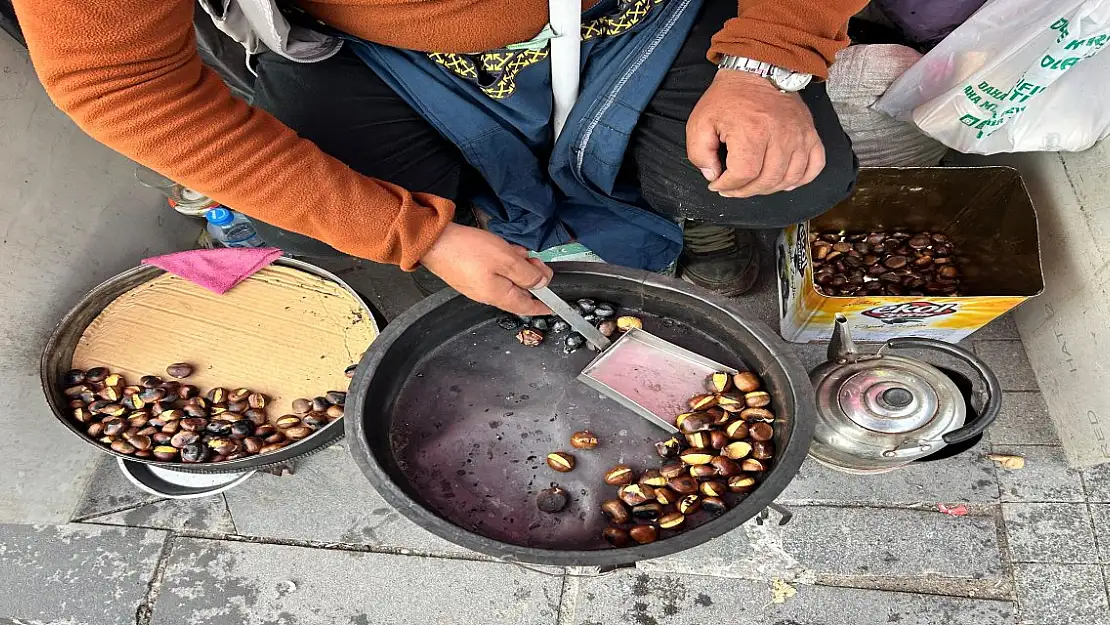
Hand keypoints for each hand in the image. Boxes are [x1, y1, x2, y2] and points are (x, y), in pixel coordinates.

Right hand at [421, 223, 552, 315]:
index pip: (527, 307)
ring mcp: (478, 285)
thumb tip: (542, 283)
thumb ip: (527, 274)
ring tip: (518, 251)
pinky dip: (504, 262)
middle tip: (535, 260)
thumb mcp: (506, 259)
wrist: (433, 241)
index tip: (554, 306)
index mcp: (499, 296)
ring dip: (517, 266)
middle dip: (531, 277)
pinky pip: (495, 272)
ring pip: (507, 279)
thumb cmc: (466, 250)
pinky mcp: (470, 275)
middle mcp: (488, 295)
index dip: (543, 305)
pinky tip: (503, 249)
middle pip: (518, 291)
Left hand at [686, 69, 824, 197]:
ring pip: (790, 178)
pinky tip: (784, 181)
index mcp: (752, 132)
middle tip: (733, 187)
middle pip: (767, 180)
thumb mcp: (700, 121)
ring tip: (753, 184)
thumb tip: (714, 175)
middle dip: (745, 190)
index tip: (718, 184)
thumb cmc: (729, 97)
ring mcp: (799, 135)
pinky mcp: (810, 133)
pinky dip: (801, 179)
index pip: (744, 175)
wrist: (758, 70)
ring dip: (769, 188)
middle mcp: (780, 135)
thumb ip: (699, 154)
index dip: (728, 185)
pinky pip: (815, 165)